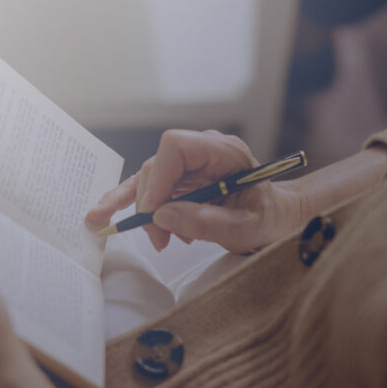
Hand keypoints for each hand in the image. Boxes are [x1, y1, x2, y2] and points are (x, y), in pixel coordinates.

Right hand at [86, 129, 307, 253]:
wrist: (279, 219)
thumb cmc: (269, 218)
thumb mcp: (246, 228)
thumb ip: (206, 222)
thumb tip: (162, 216)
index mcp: (224, 152)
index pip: (176, 147)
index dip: (158, 177)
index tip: (154, 211)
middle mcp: (203, 151)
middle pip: (157, 166)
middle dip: (150, 203)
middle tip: (159, 238)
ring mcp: (190, 165)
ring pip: (148, 178)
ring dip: (143, 210)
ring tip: (154, 240)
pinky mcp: (180, 180)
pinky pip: (149, 187)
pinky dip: (131, 204)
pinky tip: (107, 214)